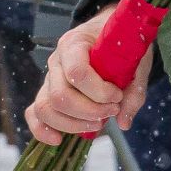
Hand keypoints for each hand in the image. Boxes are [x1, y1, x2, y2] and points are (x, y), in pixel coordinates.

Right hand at [25, 6, 150, 146]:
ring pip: (46, 107)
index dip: (99, 92)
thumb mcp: (135, 61)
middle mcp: (57, 60)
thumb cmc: (121, 44)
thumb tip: (123, 122)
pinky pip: (35, 113)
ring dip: (72, 124)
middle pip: (60, 95)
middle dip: (89, 111)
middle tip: (112, 111)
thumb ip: (133, 90)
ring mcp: (49, 77)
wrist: (110, 30)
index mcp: (75, 44)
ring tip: (97, 124)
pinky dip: (42, 130)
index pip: (77, 73)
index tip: (117, 96)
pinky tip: (58, 140)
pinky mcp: (48, 92)